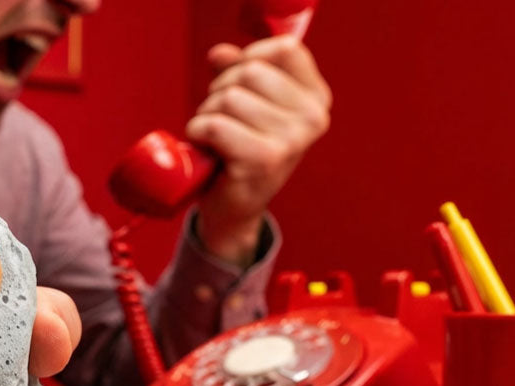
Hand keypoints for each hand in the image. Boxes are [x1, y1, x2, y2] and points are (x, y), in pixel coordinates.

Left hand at [186, 35, 331, 264]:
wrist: (234, 208)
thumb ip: (235, 69)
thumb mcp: (244, 101)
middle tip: (224, 121)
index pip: (284, 49)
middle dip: (221, 91)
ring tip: (217, 138)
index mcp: (316, 98)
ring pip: (228, 97)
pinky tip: (208, 150)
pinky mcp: (265, 160)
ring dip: (208, 115)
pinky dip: (198, 133)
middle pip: (250, 71)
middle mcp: (313, 118)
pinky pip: (214, 124)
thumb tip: (220, 53)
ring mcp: (292, 140)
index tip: (239, 85)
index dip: (250, 58)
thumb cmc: (238, 149)